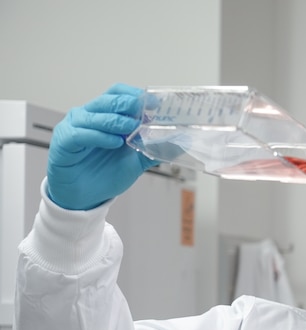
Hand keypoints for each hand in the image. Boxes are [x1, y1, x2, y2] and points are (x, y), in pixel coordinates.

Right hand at [47, 83, 159, 209]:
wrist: (86, 197)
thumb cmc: (106, 173)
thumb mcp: (137, 161)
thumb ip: (155, 150)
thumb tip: (180, 143)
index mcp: (106, 115)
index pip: (119, 93)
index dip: (136, 95)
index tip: (156, 103)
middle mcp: (89, 116)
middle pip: (108, 100)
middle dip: (128, 104)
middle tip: (145, 111)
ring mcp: (75, 127)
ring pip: (94, 114)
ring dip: (115, 120)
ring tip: (132, 129)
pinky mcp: (64, 142)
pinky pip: (80, 133)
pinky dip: (99, 136)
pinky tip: (114, 143)